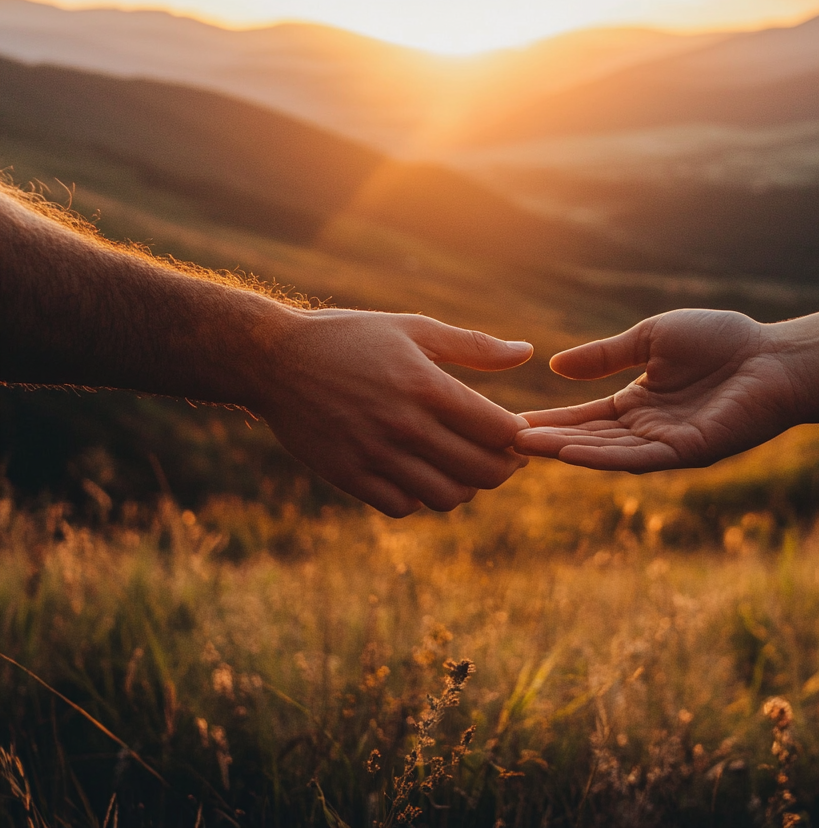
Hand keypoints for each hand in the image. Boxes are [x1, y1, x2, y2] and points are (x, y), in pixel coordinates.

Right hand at [253, 310, 532, 515]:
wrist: (273, 359)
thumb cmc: (350, 338)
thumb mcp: (413, 329)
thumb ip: (474, 345)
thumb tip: (527, 352)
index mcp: (426, 386)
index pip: (498, 431)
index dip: (520, 437)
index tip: (520, 432)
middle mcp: (404, 426)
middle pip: (481, 471)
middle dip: (504, 468)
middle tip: (505, 458)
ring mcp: (375, 456)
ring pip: (447, 497)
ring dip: (466, 487)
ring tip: (464, 467)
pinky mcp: (348, 476)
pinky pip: (403, 507)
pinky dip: (422, 498)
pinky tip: (422, 475)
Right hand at [514, 309, 799, 471]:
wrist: (775, 356)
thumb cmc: (722, 342)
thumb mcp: (651, 338)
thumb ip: (606, 355)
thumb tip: (555, 365)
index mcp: (637, 404)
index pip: (584, 417)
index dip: (549, 419)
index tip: (510, 419)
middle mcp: (646, 430)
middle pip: (587, 438)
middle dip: (547, 439)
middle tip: (502, 439)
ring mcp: (665, 445)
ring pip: (604, 452)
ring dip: (564, 450)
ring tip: (523, 445)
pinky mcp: (686, 452)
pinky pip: (636, 458)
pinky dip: (600, 457)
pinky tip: (568, 452)